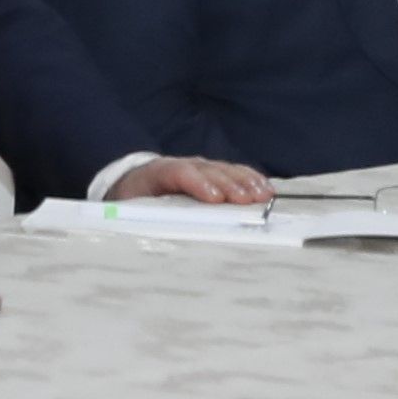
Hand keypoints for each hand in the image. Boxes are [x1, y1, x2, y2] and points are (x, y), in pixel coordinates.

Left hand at [110, 155, 272, 205]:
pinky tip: (265, 189)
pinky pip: (235, 172)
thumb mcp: (132, 207)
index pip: (179, 173)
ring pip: (225, 170)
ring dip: (245, 182)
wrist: (136, 184)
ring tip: (261, 196)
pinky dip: (251, 180)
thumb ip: (143, 215)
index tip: (215, 198)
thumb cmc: (136, 200)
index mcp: (157, 172)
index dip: (199, 184)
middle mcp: (182, 165)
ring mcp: (200, 166)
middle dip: (228, 185)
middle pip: (208, 171)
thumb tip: (155, 234)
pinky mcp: (214, 172)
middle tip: (246, 200)